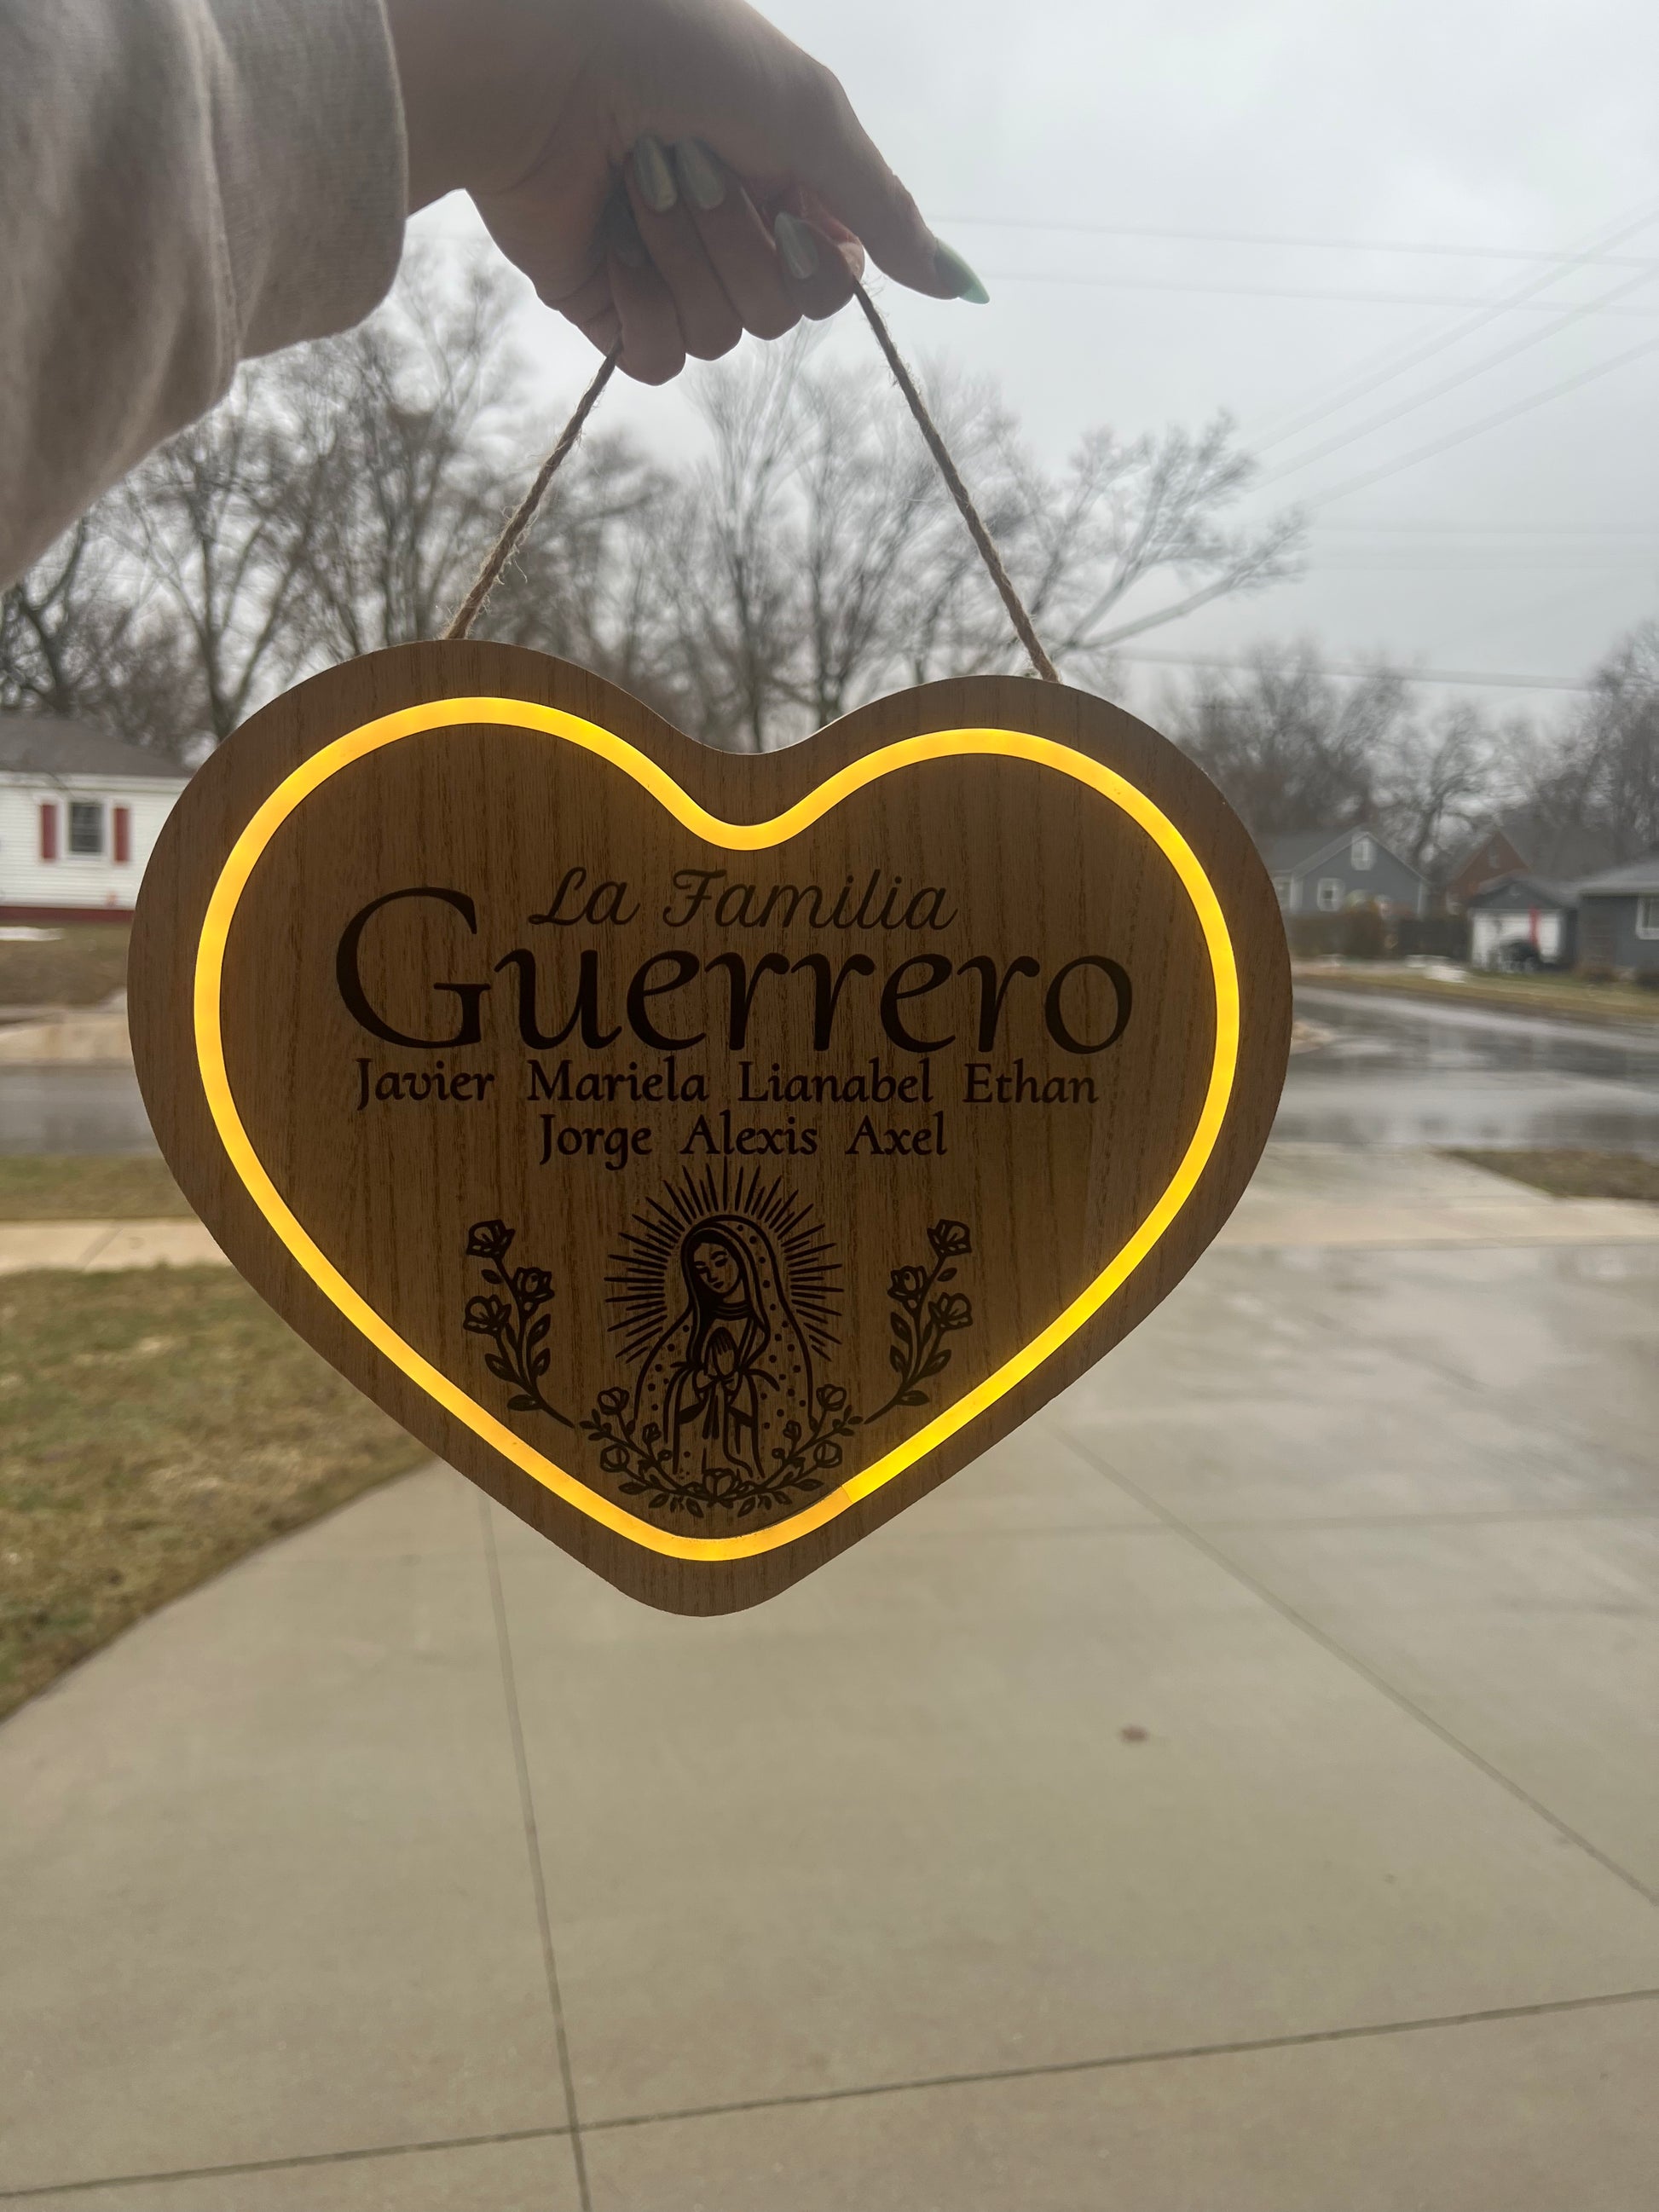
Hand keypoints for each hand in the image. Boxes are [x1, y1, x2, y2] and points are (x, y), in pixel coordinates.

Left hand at [384, 0, 986, 383]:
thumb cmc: (676, 55)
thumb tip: (962, 288)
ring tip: (638, 183)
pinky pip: (658, 361)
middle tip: (690, 166)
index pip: (835, 278)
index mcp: (779, 177)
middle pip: (780, 314)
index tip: (781, 204)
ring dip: (687, 259)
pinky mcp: (604, 301)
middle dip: (741, 246)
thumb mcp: (808, 114)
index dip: (818, 261)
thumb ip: (883, 208)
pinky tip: (613, 248)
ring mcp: (665, 267)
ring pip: (722, 335)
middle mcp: (728, 225)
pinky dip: (641, 309)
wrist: (542, 59)